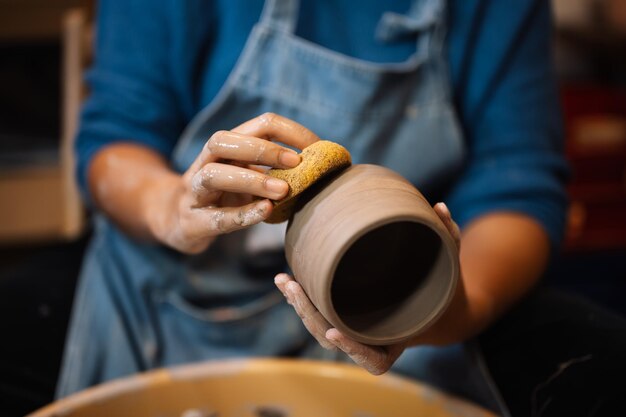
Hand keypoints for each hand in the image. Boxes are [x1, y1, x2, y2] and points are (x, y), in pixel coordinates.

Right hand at [147, 113, 319, 252]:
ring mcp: (194, 191)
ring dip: (251, 179)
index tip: (317, 148)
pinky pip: (217, 217)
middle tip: (297, 162)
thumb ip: (277, 169)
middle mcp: (206, 162)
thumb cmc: (224, 195)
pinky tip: (267, 212)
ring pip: (214, 174)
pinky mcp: (192, 221)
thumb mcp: (249, 175)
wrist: (178, 220)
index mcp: (228, 145)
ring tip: (283, 190)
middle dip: (264, 148)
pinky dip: (243, 214)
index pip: (260, 124)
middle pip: (225, 140)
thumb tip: (323, 167)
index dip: (290, 132)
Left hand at [275, 202, 460, 374]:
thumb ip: (448, 236)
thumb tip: (439, 206)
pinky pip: (320, 317)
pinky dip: (302, 301)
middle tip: (294, 287)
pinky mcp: (345, 318)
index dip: (353, 348)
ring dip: (299, 307)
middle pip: (335, 340)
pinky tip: (287, 281)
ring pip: (321, 330)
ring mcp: (357, 331)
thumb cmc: (445, 288)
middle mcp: (374, 341)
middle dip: (310, 316)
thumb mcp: (449, 262)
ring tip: (283, 280)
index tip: (334, 331)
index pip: (374, 360)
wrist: (438, 309)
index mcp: (399, 339)